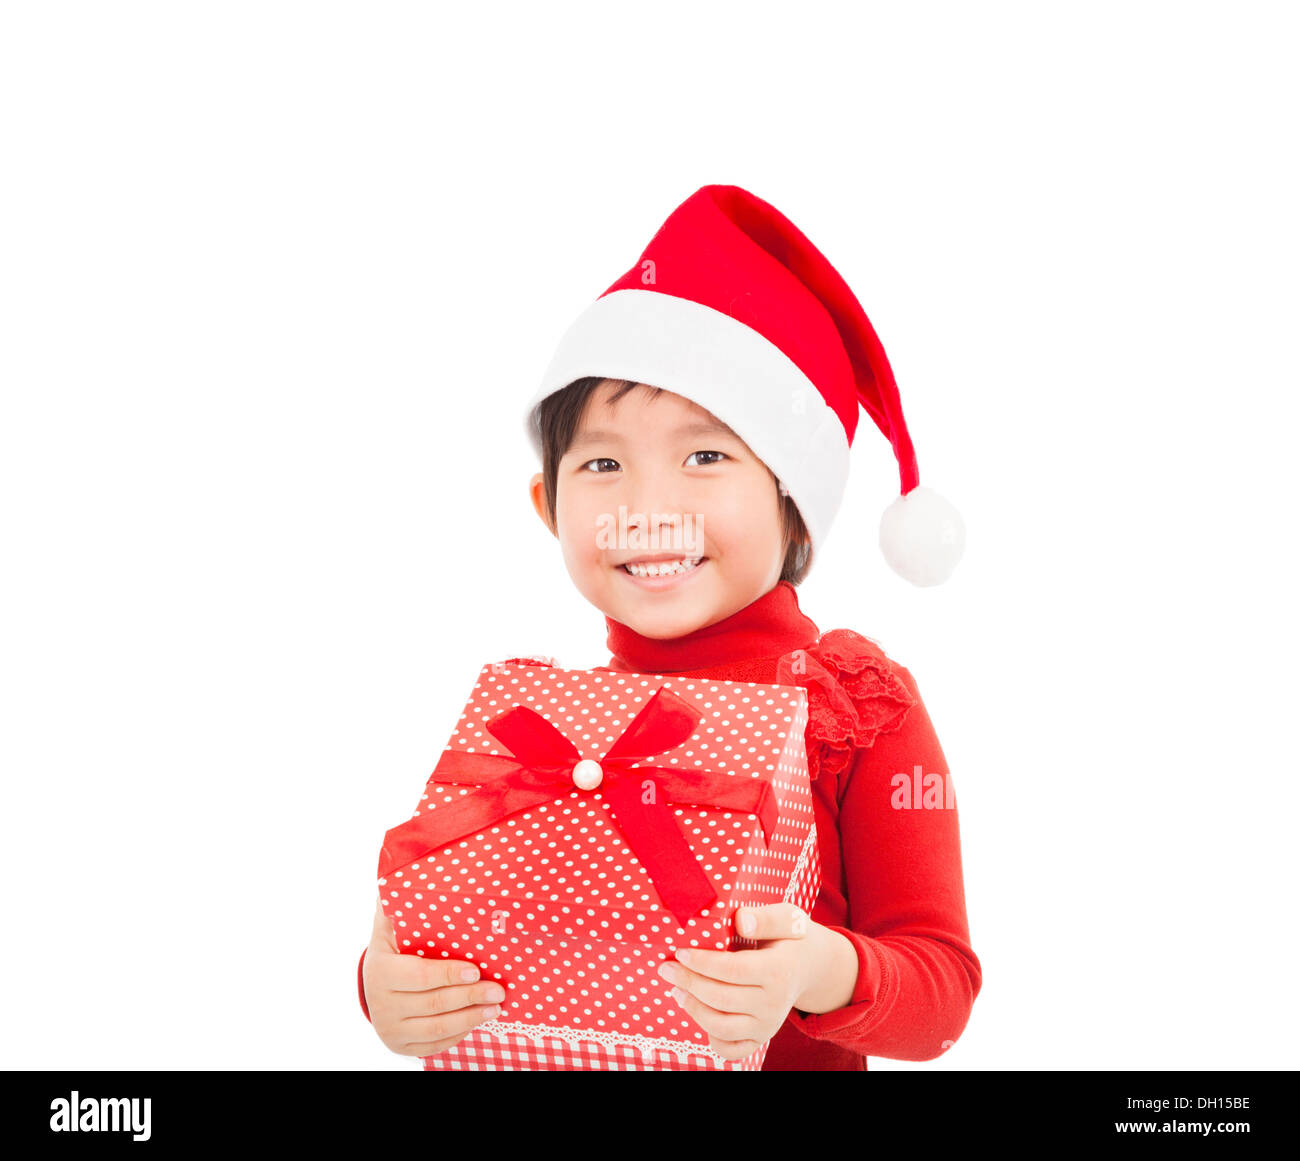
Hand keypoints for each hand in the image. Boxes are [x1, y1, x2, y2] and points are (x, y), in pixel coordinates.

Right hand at [362, 896, 507, 1056]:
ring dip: (470, 1018)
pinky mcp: (400, 1047)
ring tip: (496, 1007)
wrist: (374, 987)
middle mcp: (382, 1004)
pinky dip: (459, 1035)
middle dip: (470, 998)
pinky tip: (478, 1022)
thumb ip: (396, 903)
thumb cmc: (393, 948)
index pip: (420, 976)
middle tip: (498, 990)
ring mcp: (390, 1029)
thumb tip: (401, 872)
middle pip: (433, 1004)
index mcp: (381, 972)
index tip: (476, 971)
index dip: (449, 975)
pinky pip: (434, 1045)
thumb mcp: (389, 926)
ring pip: (436, 1029)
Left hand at [656, 903, 813, 1061]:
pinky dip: (711, 1038)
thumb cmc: (790, 937)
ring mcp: (768, 1025)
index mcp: (778, 971)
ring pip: (722, 1028)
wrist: (811, 967)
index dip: (702, 962)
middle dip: (689, 983)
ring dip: (693, 1009)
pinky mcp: (761, 1038)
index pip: (733, 970)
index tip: (680, 952)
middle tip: (666, 968)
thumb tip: (740, 920)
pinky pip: (731, 1050)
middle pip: (722, 998)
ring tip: (676, 990)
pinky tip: (698, 1013)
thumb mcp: (786, 918)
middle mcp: (775, 1004)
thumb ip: (764, 917)